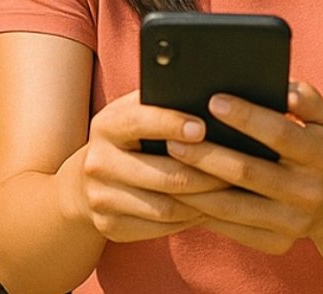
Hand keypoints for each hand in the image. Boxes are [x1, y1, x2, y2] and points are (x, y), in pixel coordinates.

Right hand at [71, 90, 230, 242]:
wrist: (83, 182)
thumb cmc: (128, 138)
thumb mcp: (134, 113)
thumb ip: (162, 102)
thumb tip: (209, 94)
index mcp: (107, 125)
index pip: (141, 121)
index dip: (173, 123)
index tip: (203, 127)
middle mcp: (98, 162)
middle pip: (165, 175)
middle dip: (207, 173)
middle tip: (239, 169)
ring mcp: (102, 198)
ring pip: (167, 207)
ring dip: (204, 202)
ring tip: (230, 192)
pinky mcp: (110, 227)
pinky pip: (160, 228)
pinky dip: (188, 220)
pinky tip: (207, 209)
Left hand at [166, 81, 322, 253]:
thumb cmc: (318, 149)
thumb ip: (305, 98)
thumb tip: (281, 89)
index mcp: (321, 154)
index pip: (280, 133)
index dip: (247, 117)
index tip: (214, 101)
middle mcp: (309, 191)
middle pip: (248, 173)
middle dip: (207, 155)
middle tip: (173, 138)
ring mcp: (293, 222)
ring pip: (233, 206)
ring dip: (195, 187)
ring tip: (168, 166)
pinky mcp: (277, 243)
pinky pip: (232, 228)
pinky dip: (203, 211)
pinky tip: (181, 194)